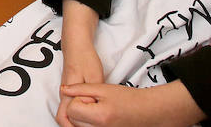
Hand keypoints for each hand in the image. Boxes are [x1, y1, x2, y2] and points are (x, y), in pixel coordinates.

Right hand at [56, 45, 103, 126]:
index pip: (63, 119)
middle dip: (75, 125)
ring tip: (92, 120)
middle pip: (64, 118)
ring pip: (67, 112)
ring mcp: (65, 92)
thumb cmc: (85, 59)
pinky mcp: (69, 89)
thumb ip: (92, 96)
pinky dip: (78, 112)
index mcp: (68, 94)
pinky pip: (70, 106)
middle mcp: (64, 95)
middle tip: (91, 124)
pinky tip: (90, 109)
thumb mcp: (94, 78)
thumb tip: (92, 110)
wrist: (77, 45)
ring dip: (77, 119)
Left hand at [60, 82, 202, 126]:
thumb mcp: (102, 88)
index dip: (77, 99)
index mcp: (99, 117)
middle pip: (73, 120)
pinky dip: (89, 123)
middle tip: (94, 102)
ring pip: (78, 126)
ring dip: (82, 116)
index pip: (71, 109)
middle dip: (78, 108)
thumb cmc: (128, 98)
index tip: (90, 96)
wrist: (147, 111)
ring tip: (97, 109)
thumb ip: (80, 89)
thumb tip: (64, 90)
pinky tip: (98, 116)